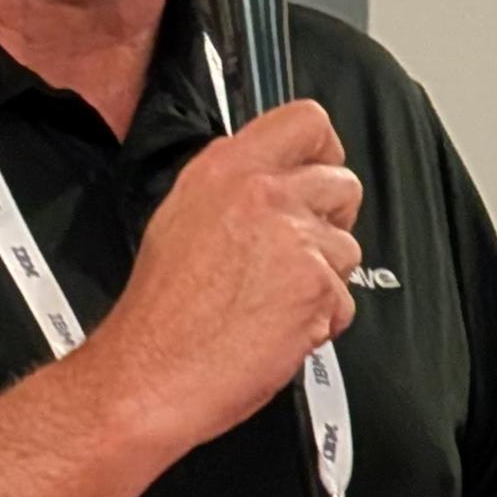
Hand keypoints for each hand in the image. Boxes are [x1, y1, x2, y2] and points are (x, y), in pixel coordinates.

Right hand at [82, 99, 361, 454]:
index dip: (323, 149)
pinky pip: (345, 300)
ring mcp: (293, 238)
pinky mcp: (315, 286)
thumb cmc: (159, 316)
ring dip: (323, 277)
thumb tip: (271, 179)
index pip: (307, 121)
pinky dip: (320, 321)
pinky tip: (277, 328)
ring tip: (273, 300)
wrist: (148, 375)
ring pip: (348, 248)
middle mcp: (263, 194)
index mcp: (226, 169)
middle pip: (342, 183)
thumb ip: (233, 189)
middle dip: (330, 221)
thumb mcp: (178, 219)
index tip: (317, 170)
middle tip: (297, 252)